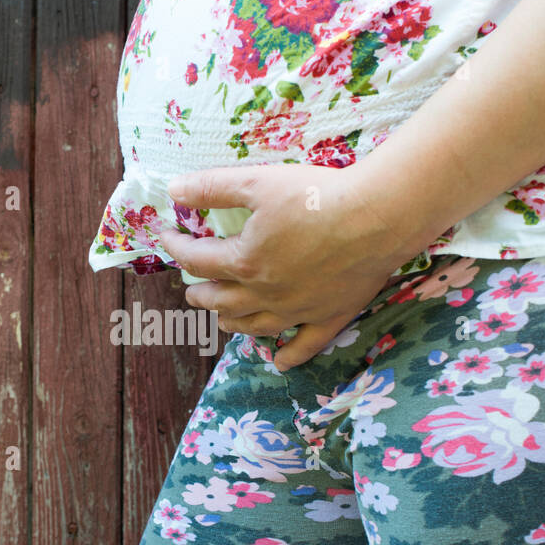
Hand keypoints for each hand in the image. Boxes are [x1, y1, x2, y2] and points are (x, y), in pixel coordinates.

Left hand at [159, 162, 415, 371]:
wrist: (377, 218)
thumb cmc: (317, 195)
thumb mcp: (257, 182)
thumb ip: (213, 187)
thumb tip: (174, 190)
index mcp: (244, 262)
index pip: (196, 261)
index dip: (175, 247)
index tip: (168, 237)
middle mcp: (265, 294)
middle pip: (219, 301)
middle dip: (199, 293)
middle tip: (192, 288)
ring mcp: (296, 311)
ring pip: (253, 327)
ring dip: (231, 322)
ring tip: (222, 318)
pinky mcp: (329, 317)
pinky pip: (303, 346)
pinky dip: (288, 356)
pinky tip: (278, 362)